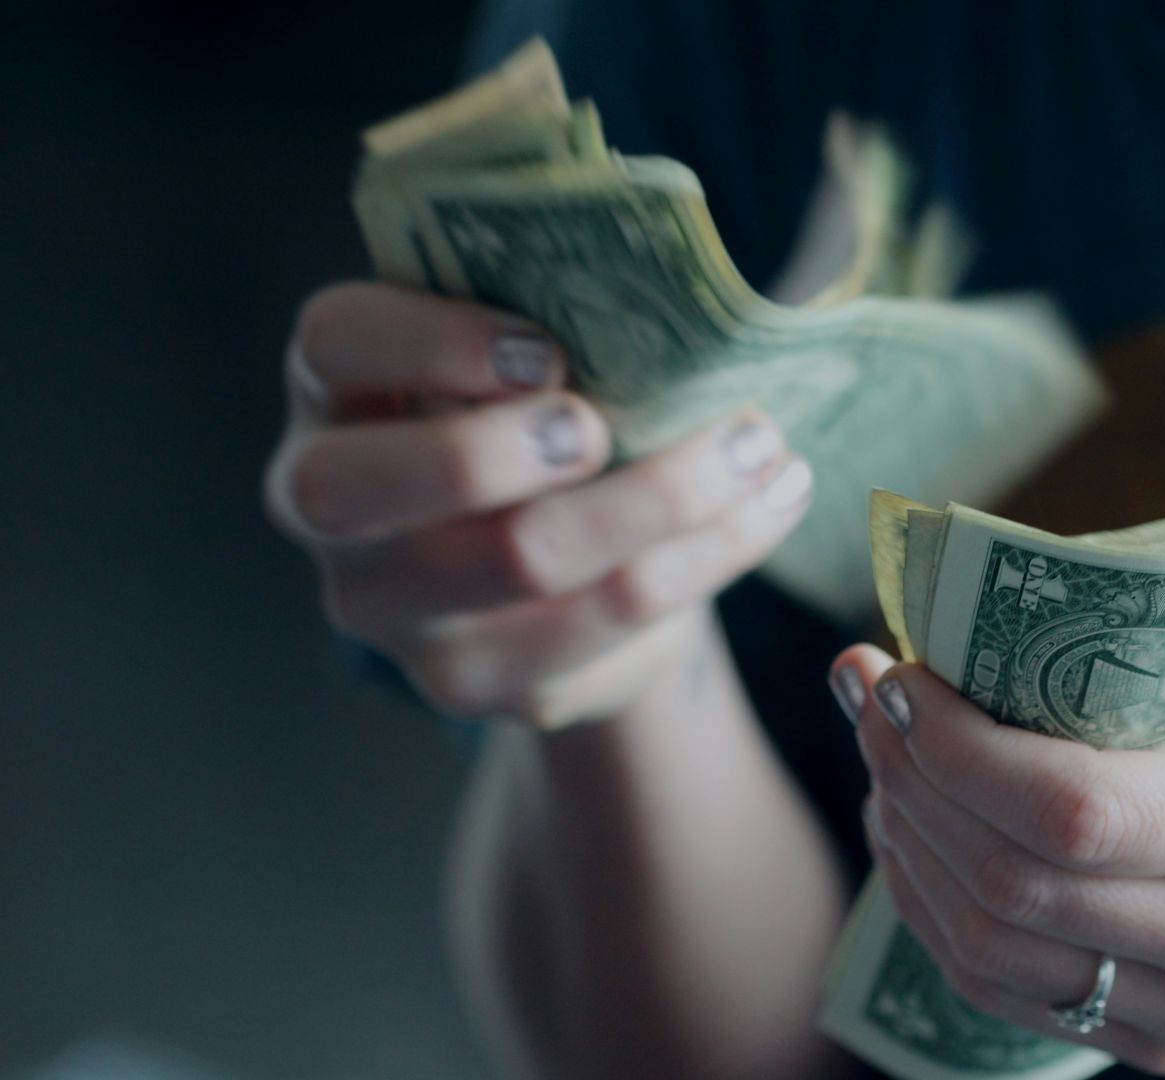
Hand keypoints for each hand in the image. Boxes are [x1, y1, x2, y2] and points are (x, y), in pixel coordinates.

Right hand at [265, 282, 812, 726]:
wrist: (564, 562)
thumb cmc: (541, 412)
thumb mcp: (525, 351)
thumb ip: (555, 309)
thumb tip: (680, 288)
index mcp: (336, 390)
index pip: (334, 344)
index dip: (429, 342)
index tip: (543, 349)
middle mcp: (331, 508)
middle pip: (374, 487)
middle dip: (502, 448)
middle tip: (603, 424)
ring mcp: (398, 612)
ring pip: (524, 561)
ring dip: (664, 496)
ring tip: (761, 445)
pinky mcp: (483, 682)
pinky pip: (609, 624)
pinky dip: (709, 555)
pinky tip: (770, 504)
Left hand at [834, 632, 1164, 1074]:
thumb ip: (1149, 649)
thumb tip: (967, 615)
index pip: (1076, 812)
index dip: (955, 747)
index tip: (897, 671)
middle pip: (1017, 888)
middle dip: (911, 782)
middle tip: (868, 692)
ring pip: (996, 955)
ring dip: (909, 847)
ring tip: (883, 756)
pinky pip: (1017, 995)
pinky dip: (944, 912)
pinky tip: (920, 832)